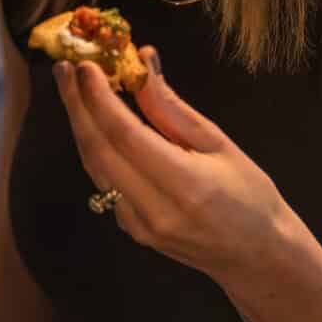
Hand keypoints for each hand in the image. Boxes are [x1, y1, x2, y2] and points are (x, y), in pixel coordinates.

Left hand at [56, 48, 296, 286]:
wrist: (257, 259)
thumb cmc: (250, 197)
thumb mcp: (219, 144)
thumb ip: (172, 109)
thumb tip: (142, 63)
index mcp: (185, 185)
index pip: (125, 135)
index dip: (99, 97)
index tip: (84, 65)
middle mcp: (155, 210)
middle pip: (99, 150)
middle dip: (76, 105)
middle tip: (64, 67)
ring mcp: (139, 226)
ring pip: (95, 167)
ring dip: (80, 124)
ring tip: (72, 87)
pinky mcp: (132, 231)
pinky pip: (104, 182)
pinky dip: (96, 148)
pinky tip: (94, 122)